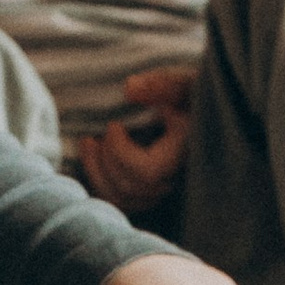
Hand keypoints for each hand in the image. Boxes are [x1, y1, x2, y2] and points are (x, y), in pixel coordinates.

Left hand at [79, 65, 193, 210]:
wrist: (195, 108)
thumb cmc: (189, 95)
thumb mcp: (181, 83)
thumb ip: (161, 83)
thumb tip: (130, 89)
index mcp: (184, 152)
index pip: (147, 171)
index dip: (120, 152)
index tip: (114, 125)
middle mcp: (175, 176)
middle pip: (131, 188)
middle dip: (105, 160)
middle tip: (97, 134)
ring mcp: (161, 187)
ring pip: (123, 200)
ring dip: (98, 173)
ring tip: (89, 142)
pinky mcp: (148, 191)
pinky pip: (121, 202)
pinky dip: (102, 182)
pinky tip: (95, 157)